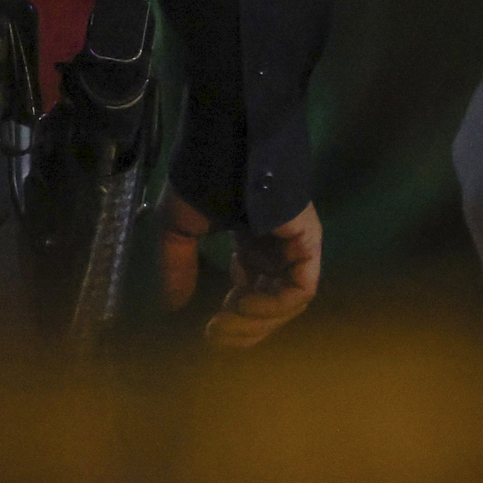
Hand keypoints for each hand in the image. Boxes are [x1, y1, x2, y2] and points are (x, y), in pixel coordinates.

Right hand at [158, 193, 322, 348]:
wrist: (228, 145)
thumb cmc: (203, 178)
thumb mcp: (179, 228)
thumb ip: (178, 267)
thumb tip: (173, 309)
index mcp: (250, 242)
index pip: (250, 291)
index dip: (231, 318)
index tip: (206, 331)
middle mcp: (275, 249)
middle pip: (270, 304)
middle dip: (243, 328)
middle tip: (215, 337)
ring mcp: (294, 247)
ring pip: (286, 303)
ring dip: (257, 322)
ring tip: (226, 322)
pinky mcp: (308, 244)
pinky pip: (300, 290)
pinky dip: (274, 306)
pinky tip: (243, 305)